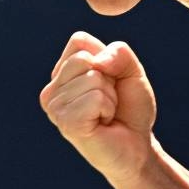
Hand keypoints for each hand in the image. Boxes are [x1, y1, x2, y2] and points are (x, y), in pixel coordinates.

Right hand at [40, 31, 156, 186]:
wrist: (137, 147)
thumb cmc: (130, 109)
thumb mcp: (131, 71)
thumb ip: (119, 53)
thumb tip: (98, 62)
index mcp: (61, 72)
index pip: (78, 41)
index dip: (105, 58)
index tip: (109, 82)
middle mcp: (51, 88)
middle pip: (84, 58)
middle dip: (108, 78)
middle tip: (108, 101)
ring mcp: (54, 107)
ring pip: (92, 78)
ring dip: (109, 97)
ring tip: (105, 114)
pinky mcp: (65, 122)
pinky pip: (95, 98)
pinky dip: (108, 108)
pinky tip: (102, 123)